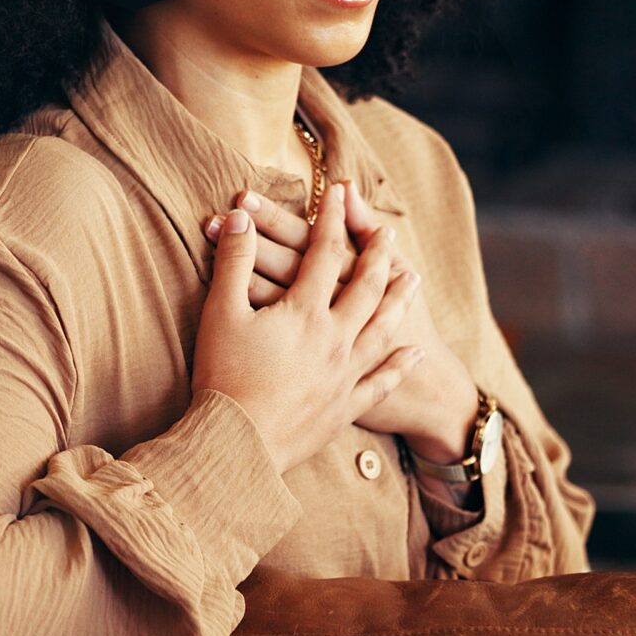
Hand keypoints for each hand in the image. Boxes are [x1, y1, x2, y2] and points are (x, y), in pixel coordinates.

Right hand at [192, 183, 425, 474]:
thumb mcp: (220, 312)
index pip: (323, 252)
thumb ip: (233, 261)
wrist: (238, 442)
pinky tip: (414, 353)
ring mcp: (344, 373)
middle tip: (390, 233)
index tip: (338, 193)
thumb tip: (238, 217)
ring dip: (399, 301)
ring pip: (382, 329)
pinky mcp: (345, 406)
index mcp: (304, 312)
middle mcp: (334, 338)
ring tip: (414, 281)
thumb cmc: (223, 376)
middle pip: (365, 288)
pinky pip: (381, 381)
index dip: (331, 219)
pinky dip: (400, 364)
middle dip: (378, 256)